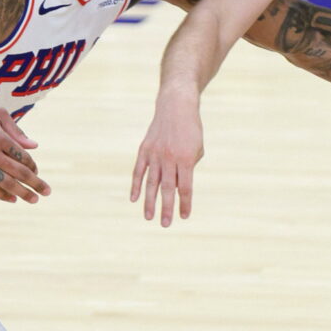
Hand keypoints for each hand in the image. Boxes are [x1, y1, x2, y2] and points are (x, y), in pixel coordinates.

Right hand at [0, 106, 49, 202]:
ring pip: (4, 182)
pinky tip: (12, 199)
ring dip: (21, 193)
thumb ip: (16, 131)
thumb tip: (35, 146)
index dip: (32, 166)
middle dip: (34, 183)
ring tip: (33, 200)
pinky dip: (0, 194)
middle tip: (46, 192)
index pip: (22, 156)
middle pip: (17, 172)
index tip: (36, 171)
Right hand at [130, 98, 203, 226]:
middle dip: (167, 208)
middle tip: (165, 224)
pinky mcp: (144, 149)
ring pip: (151, 182)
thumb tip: (178, 187)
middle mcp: (169, 158)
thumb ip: (189, 168)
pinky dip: (136, 185)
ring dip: (149, 201)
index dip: (185, 203)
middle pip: (167, 188)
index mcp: (185, 158)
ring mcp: (155, 154)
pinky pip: (138, 170)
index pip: (185, 187)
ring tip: (149, 217)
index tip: (184, 216)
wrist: (176, 106)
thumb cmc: (191, 130)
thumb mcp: (197, 148)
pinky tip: (134, 199)